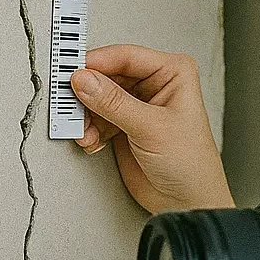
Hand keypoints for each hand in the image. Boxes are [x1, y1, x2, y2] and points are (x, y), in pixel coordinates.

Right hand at [70, 44, 233, 214]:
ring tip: (84, 132)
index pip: (126, 56)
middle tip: (69, 106)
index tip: (71, 73)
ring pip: (97, 97)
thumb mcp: (151, 128)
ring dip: (86, 116)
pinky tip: (92, 142)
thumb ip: (114, 103)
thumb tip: (84, 80)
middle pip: (107, 75)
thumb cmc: (190, 163)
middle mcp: (156, 84)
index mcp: (173, 72)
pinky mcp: (124, 125)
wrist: (186, 202)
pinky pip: (96, 118)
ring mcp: (138, 104)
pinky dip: (89, 130)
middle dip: (87, 93)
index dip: (96, 63)